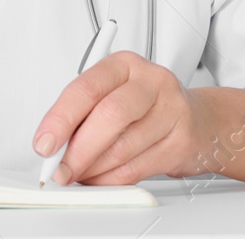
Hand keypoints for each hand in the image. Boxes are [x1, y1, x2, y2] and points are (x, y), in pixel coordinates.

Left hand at [33, 49, 209, 184]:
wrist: (199, 120)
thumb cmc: (145, 105)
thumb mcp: (112, 94)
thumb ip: (82, 115)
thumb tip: (53, 145)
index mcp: (124, 64)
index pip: (87, 88)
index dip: (61, 118)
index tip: (44, 143)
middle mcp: (151, 81)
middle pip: (109, 116)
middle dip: (78, 150)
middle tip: (59, 169)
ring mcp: (171, 110)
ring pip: (123, 147)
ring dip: (93, 169)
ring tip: (77, 174)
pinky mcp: (182, 141)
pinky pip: (138, 168)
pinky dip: (112, 179)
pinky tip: (100, 179)